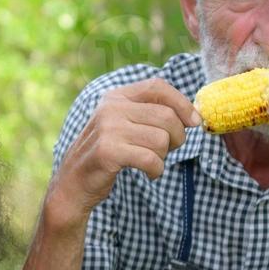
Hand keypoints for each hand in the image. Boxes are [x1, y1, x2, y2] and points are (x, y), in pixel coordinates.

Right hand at [47, 78, 200, 224]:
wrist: (74, 182)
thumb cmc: (109, 153)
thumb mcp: (124, 124)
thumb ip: (151, 113)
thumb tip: (195, 115)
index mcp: (117, 96)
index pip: (158, 87)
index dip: (182, 103)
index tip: (195, 122)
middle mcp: (111, 108)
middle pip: (166, 116)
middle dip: (177, 138)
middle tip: (168, 150)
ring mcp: (108, 128)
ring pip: (161, 139)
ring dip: (164, 157)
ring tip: (151, 162)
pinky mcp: (108, 151)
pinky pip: (151, 159)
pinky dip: (156, 170)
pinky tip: (149, 173)